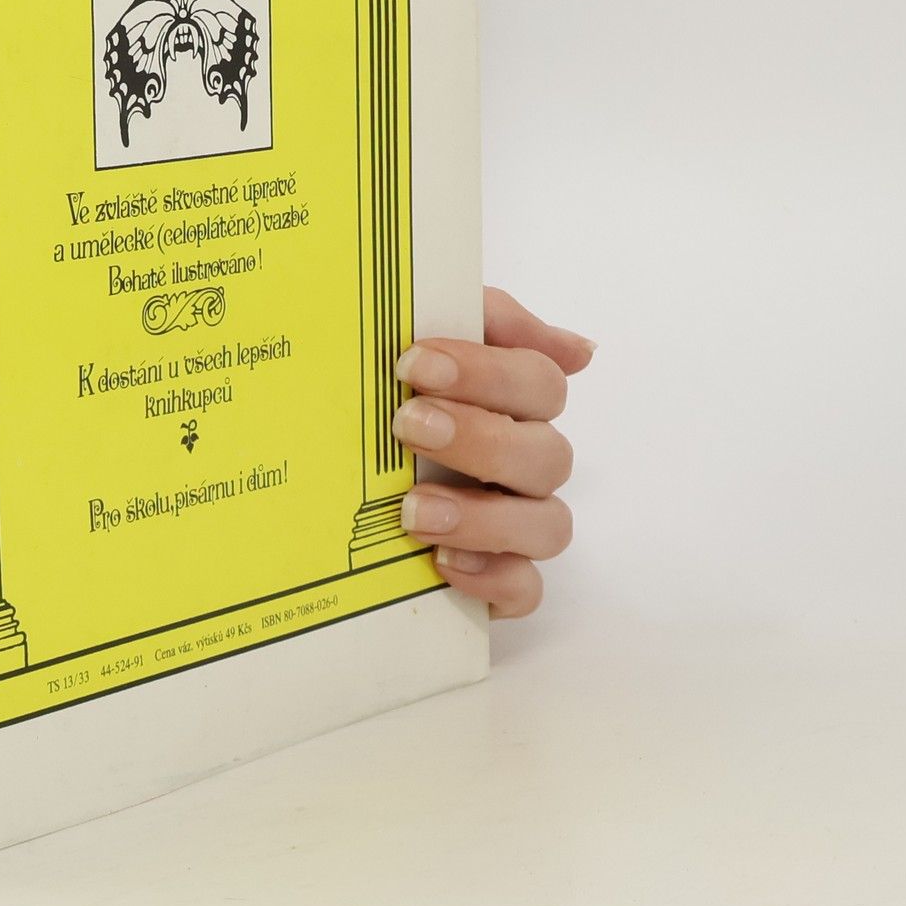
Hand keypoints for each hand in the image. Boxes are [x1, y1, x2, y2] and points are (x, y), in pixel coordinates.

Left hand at [393, 287, 592, 617]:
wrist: (329, 482)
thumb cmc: (386, 397)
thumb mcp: (411, 337)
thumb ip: (478, 316)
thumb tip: (577, 348)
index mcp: (515, 402)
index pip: (538, 381)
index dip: (486, 371)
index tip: (415, 362)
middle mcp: (527, 461)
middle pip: (546, 453)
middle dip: (479, 438)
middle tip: (408, 425)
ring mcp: (520, 523)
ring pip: (547, 525)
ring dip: (484, 516)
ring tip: (413, 509)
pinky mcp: (501, 580)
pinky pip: (526, 589)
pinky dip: (493, 578)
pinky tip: (443, 563)